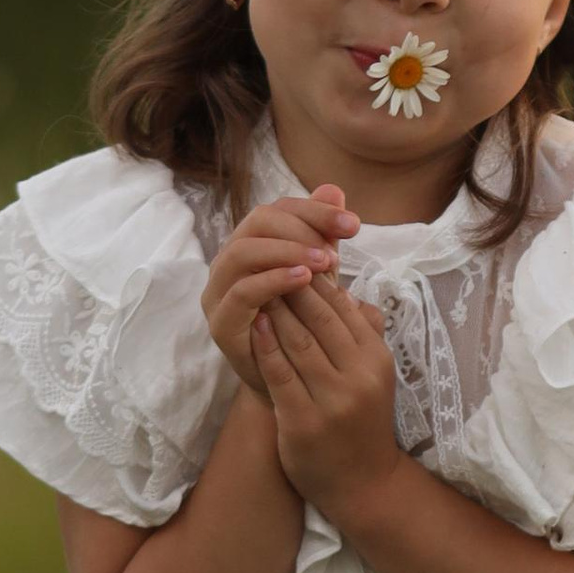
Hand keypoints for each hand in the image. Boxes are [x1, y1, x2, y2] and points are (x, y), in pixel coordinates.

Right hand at [202, 186, 359, 394]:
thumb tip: (335, 189)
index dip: (316, 210)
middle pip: (257, 220)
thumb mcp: (321, 276)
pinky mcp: (220, 322)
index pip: (279, 208)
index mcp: (254, 244)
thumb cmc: (306, 325)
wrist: (294, 383)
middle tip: (336, 249)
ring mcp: (219, 291)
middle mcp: (230, 261)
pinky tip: (304, 281)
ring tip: (324, 263)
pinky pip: (241, 291)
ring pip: (243, 252)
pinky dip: (274, 280)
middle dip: (302, 228)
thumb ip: (322, 236)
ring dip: (287, 251)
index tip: (354, 226)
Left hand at [251, 275, 401, 520]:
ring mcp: (332, 400)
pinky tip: (253, 326)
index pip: (343, 308)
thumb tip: (338, 287)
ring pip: (297, 341)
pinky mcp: (303, 421)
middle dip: (291, 287)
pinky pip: (279, 374)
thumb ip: (360, 332)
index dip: (315, 281)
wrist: (364, 483)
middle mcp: (359, 376)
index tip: (292, 259)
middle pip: (319, 319)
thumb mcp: (372, 374)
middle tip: (267, 263)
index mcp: (377, 358)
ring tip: (255, 288)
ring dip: (273, 311)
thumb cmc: (362, 422)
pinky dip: (264, 346)